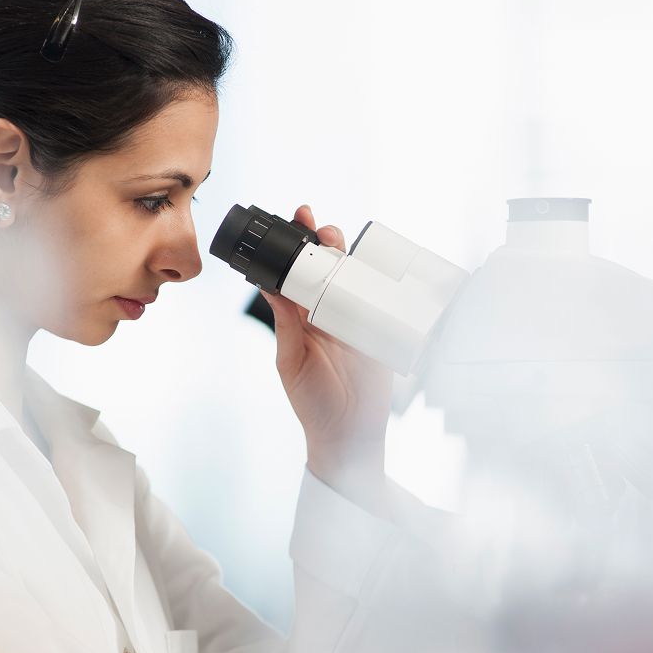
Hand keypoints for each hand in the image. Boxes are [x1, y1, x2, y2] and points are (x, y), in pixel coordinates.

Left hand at [264, 204, 393, 516]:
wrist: (348, 433)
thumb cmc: (312, 402)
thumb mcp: (292, 360)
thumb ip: (285, 322)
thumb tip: (269, 285)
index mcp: (302, 316)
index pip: (298, 272)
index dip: (298, 245)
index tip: (297, 219)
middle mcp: (329, 313)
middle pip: (331, 267)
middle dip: (327, 242)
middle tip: (322, 229)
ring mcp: (357, 320)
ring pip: (357, 278)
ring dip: (352, 257)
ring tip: (341, 242)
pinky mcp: (381, 331)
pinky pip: (383, 301)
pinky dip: (383, 283)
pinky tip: (379, 267)